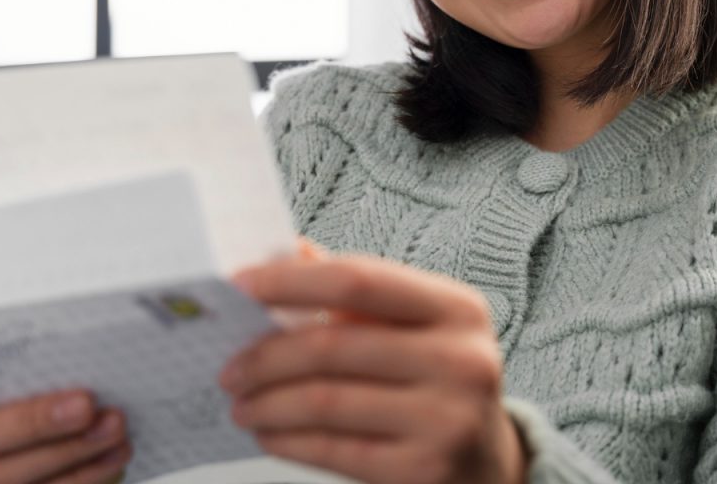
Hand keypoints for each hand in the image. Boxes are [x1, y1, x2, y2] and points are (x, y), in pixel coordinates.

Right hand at [0, 350, 131, 482]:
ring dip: (69, 453)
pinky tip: (116, 454)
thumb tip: (81, 345)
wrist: (35, 471)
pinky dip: (83, 476)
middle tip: (85, 402)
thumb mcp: (12, 398)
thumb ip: (27, 376)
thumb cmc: (28, 418)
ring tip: (115, 425)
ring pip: (4, 480)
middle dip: (30, 422)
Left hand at [221, 253, 526, 483]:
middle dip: (265, 357)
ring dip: (268, 403)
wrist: (487, 464)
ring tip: (241, 403)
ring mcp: (447, 419)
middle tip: (228, 368)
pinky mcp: (424, 470)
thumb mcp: (415, 326)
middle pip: (333, 345)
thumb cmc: (437, 380)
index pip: (358, 279)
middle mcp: (462, 359)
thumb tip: (282, 254)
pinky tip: (270, 433)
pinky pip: (333, 450)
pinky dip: (288, 440)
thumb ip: (356, 291)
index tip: (238, 287)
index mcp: (457, 307)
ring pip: (326, 401)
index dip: (290, 281)